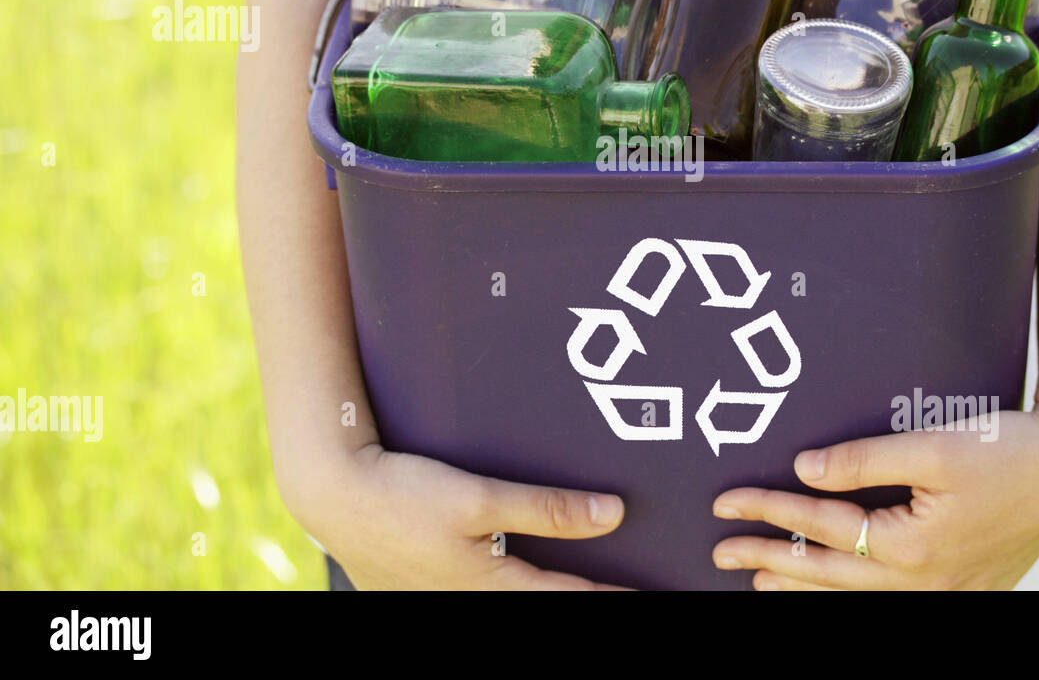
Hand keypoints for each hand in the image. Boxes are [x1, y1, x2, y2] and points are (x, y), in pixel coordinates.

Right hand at [294, 442, 629, 588]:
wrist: (330, 494)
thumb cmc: (402, 495)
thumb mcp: (479, 499)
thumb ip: (547, 510)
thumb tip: (613, 514)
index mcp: (490, 588)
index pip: (570, 598)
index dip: (614, 595)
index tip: (651, 592)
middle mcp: (471, 601)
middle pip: (540, 601)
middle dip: (579, 591)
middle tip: (621, 584)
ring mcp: (444, 597)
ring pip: (510, 595)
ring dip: (544, 584)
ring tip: (576, 575)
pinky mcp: (424, 586)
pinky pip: (483, 587)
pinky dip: (511, 580)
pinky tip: (516, 564)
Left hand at [711, 403, 1038, 589]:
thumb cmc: (1005, 449)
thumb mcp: (933, 445)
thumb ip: (864, 460)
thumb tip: (805, 468)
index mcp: (911, 545)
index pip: (820, 526)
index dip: (768, 510)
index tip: (726, 502)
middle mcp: (922, 580)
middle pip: (826, 573)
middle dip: (767, 559)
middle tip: (719, 552)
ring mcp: (942, 590)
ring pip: (854, 597)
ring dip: (804, 587)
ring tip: (761, 580)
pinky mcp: (959, 586)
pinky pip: (887, 599)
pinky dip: (849, 594)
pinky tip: (834, 588)